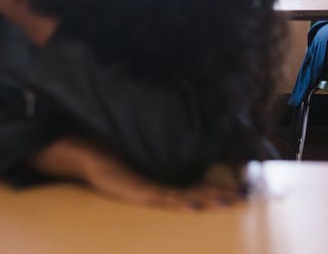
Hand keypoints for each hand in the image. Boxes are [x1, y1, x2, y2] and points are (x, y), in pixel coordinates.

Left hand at [77, 145, 241, 210]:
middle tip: (245, 198)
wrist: (83, 157)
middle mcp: (159, 190)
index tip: (240, 185)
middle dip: (220, 196)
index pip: (195, 185)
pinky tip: (195, 204)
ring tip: (229, 201)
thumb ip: (156, 140)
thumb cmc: (109, 150)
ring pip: (186, 198)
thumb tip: (177, 122)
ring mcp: (149, 192)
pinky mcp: (138, 192)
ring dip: (208, 200)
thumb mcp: (139, 145)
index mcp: (161, 180)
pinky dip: (181, 201)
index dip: (217, 186)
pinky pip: (164, 197)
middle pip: (196, 194)